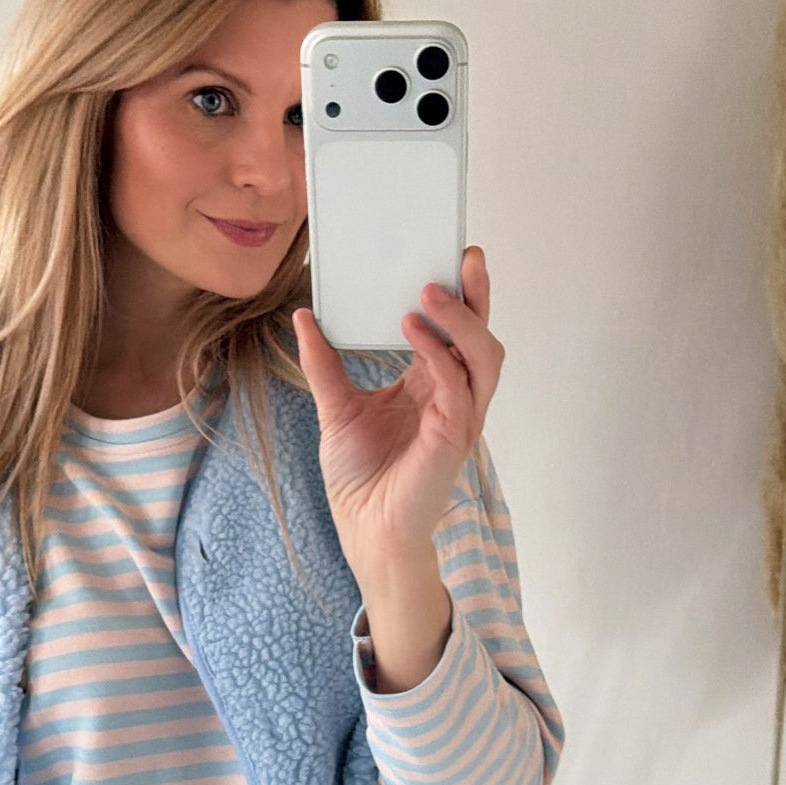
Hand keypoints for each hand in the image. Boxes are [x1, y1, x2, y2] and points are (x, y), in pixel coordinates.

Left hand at [291, 245, 505, 571]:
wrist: (363, 528)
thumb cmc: (359, 477)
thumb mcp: (335, 406)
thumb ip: (324, 362)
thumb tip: (303, 317)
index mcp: (432, 387)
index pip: (455, 333)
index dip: (459, 297)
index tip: (452, 256)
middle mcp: (453, 398)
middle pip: (480, 337)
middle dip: (477, 296)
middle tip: (464, 256)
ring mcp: (458, 418)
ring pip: (482, 357)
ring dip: (461, 321)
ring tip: (429, 292)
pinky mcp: (452, 438)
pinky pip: (457, 388)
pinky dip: (438, 355)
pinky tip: (415, 332)